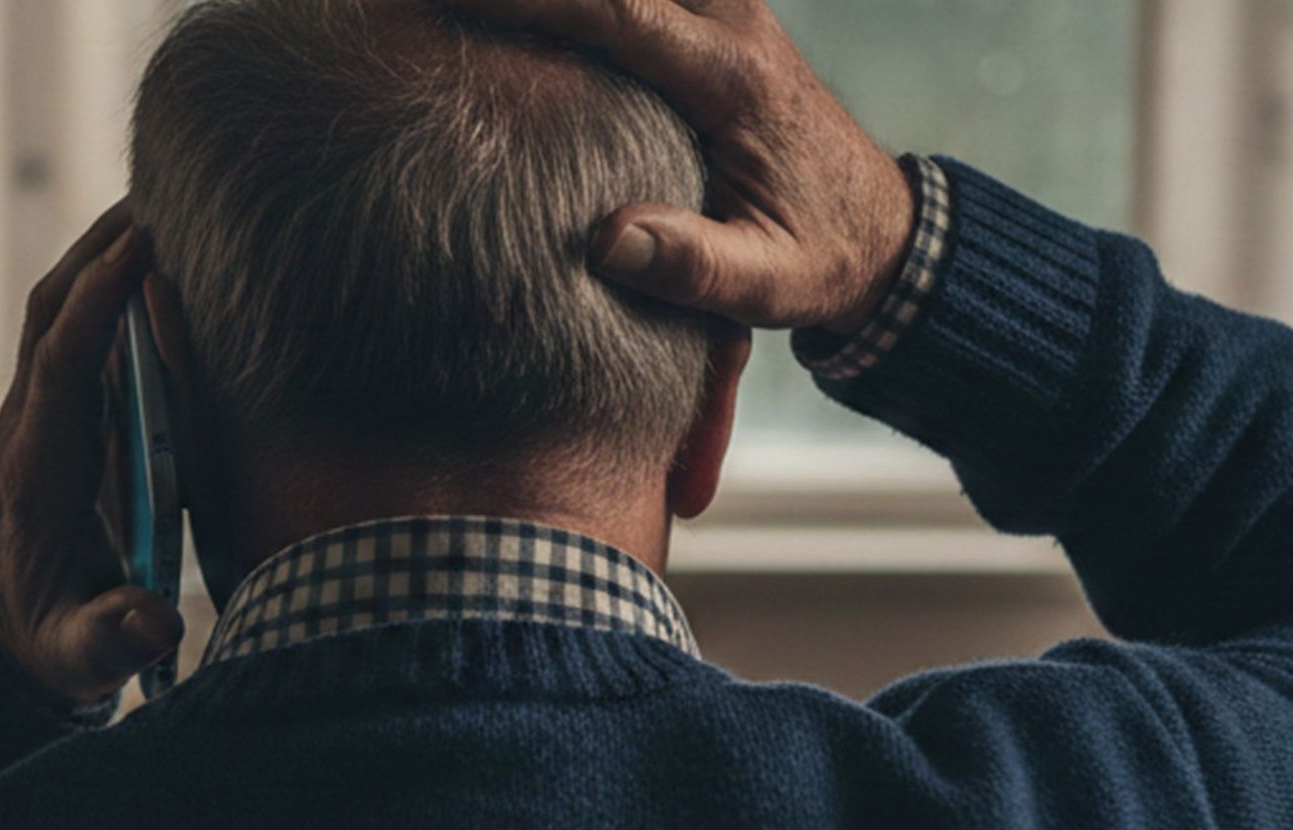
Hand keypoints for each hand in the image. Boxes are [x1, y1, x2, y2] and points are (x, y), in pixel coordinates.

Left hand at [0, 204, 183, 707]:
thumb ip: (111, 639)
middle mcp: (31, 426)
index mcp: (38, 472)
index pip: (61, 370)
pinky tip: (162, 257)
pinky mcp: (65, 409)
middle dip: (97, 252)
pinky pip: (82, 329)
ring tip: (167, 203)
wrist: (14, 627)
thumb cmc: (58, 636)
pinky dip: (113, 283)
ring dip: (104, 254)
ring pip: (62, 310)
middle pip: (51, 314)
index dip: (95, 309)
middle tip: (163, 193)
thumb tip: (155, 626)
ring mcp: (43, 412)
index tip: (141, 252)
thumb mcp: (80, 655)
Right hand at [446, 0, 916, 332]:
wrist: (882, 231)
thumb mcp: (770, 284)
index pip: (621, 15)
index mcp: (737, 81)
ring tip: (462, 4)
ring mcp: (729, 12)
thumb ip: (695, 266)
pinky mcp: (718, 20)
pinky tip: (534, 11)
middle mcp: (735, 24)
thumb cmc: (820, 261)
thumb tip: (604, 240)